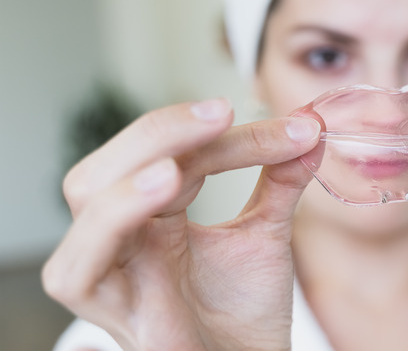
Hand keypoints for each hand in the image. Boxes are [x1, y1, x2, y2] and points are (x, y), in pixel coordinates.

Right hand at [42, 98, 320, 350]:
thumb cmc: (244, 312)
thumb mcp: (265, 233)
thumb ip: (281, 180)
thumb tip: (311, 128)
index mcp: (153, 213)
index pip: (174, 153)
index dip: (226, 135)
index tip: (295, 128)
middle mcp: (124, 235)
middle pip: (117, 161)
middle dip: (165, 129)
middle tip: (223, 112)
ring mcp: (111, 272)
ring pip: (89, 197)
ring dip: (136, 163)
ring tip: (186, 154)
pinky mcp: (112, 312)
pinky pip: (81, 264)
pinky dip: (115, 217)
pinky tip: (162, 187)